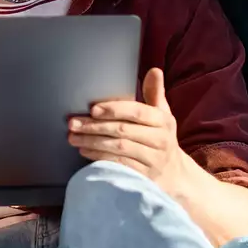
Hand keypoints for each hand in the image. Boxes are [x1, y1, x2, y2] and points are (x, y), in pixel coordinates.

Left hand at [69, 68, 192, 187]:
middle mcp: (161, 140)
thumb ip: (155, 93)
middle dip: (95, 126)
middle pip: (123, 130)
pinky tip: (85, 151)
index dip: (114, 109)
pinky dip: (100, 157)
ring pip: (118, 148)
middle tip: (73, 124)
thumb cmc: (161, 138)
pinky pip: (119, 165)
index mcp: (164, 121)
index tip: (93, 109)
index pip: (137, 112)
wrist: (173, 174)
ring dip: (93, 142)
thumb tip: (154, 70)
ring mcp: (153, 160)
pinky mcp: (144, 177)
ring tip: (74, 137)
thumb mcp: (162, 115)